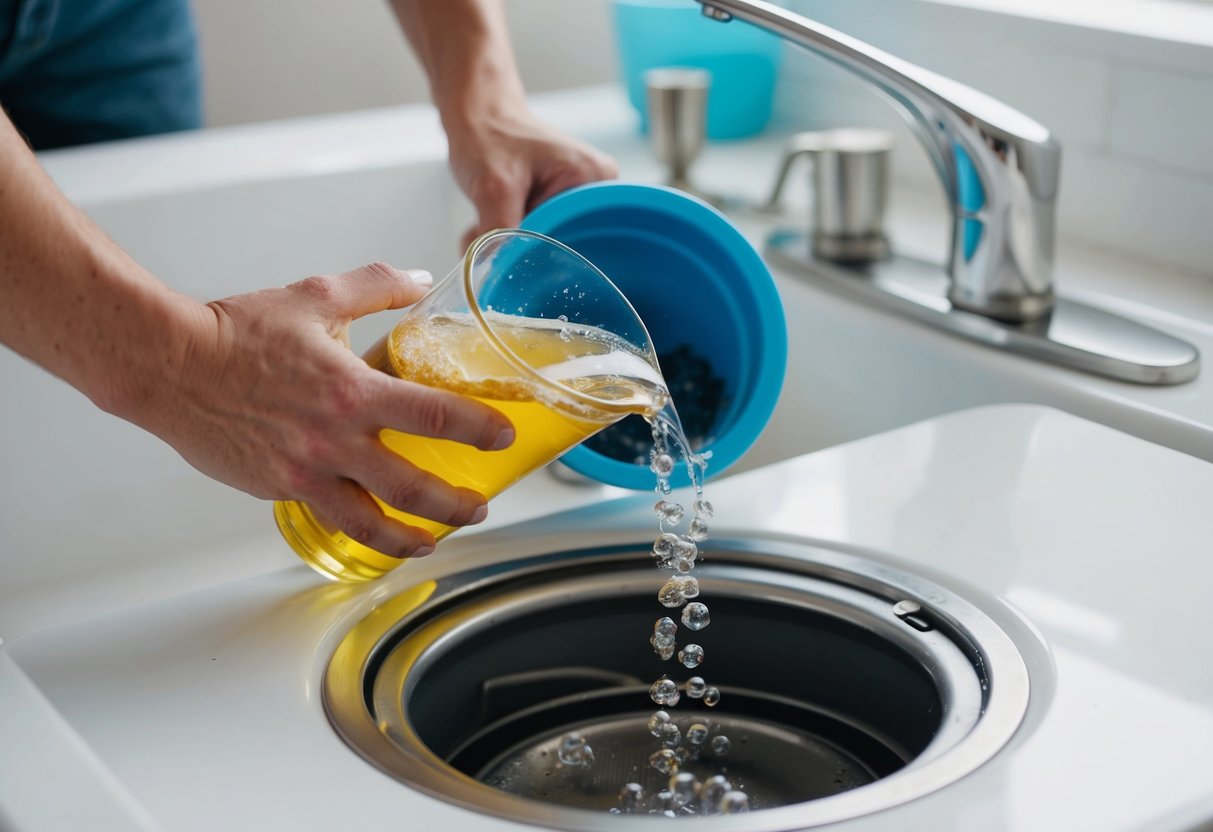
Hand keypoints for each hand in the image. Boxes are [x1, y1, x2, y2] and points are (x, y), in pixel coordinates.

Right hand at [133, 263, 514, 557]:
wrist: (170, 365)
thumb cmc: (238, 331)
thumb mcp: (316, 295)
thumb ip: (377, 287)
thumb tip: (421, 280)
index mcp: (352, 390)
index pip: (437, 416)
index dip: (480, 430)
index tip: (505, 436)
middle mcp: (334, 440)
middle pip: (413, 489)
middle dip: (456, 504)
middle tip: (479, 505)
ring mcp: (306, 472)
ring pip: (372, 523)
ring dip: (412, 538)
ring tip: (434, 539)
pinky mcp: (280, 489)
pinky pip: (331, 520)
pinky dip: (361, 532)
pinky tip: (375, 531)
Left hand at [445, 105, 617, 247]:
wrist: (474, 112)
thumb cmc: (488, 134)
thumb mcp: (494, 187)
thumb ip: (500, 234)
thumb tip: (496, 276)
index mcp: (596, 181)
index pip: (583, 238)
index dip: (544, 253)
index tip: (513, 253)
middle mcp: (593, 190)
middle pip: (563, 244)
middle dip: (520, 248)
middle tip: (486, 237)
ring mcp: (575, 197)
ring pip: (542, 242)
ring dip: (507, 242)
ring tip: (483, 220)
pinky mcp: (555, 203)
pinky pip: (534, 234)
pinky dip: (505, 235)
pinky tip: (487, 220)